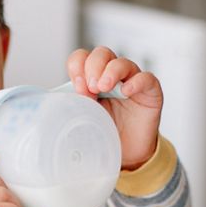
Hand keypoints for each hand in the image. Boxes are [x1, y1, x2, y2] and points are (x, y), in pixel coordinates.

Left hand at [67, 46, 162, 168]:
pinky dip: (136, 81)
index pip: (82, 58)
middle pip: (102, 54)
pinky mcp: (150, 91)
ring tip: (104, 87)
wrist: (128, 152)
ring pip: (122, 62)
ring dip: (111, 71)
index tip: (77, 86)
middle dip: (93, 67)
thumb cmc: (106, 132)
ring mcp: (132, 80)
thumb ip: (73, 104)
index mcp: (92, 78)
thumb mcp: (84, 116)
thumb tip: (55, 99)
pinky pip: (146, 78)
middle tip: (91, 87)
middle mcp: (112, 75)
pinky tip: (126, 91)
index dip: (78, 66)